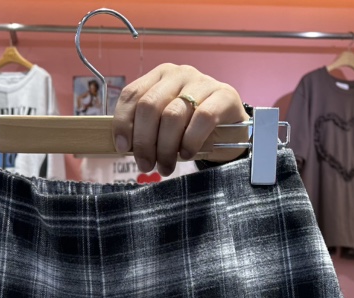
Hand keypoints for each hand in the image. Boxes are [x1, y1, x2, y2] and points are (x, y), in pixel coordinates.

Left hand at [112, 63, 245, 176]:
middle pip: (149, 106)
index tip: (122, 148)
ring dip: (165, 148)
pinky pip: (202, 119)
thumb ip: (145, 128)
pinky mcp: (224, 96)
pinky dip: (190, 141)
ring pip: (173, 115)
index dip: (123, 123)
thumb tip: (124, 147)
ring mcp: (202, 82)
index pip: (132, 94)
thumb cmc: (191, 128)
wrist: (231, 128)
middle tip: (146, 164)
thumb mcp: (164, 125)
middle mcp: (179, 74)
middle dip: (144, 141)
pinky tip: (187, 154)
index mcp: (159, 77)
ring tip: (166, 166)